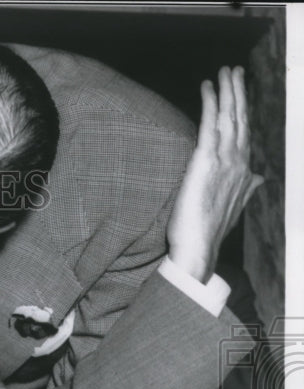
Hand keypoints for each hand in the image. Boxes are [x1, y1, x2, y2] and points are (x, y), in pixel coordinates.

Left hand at [167, 66, 263, 282]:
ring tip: (224, 72)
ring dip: (227, 91)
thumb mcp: (235, 206)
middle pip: (241, 119)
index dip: (245, 109)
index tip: (242, 91)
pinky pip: (210, 126)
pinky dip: (210, 104)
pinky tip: (208, 88)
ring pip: (229, 117)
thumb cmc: (211, 230)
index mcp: (244, 171)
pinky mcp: (206, 162)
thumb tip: (259, 179)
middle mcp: (239, 162)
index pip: (246, 132)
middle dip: (239, 91)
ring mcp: (225, 160)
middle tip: (234, 69)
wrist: (200, 247)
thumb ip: (246, 188)